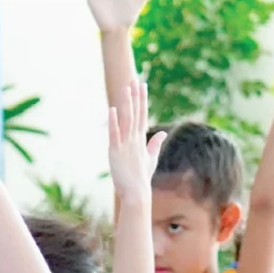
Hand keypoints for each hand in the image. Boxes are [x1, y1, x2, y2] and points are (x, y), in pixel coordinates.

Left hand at [106, 78, 162, 198]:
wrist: (136, 193)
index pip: (143, 115)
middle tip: (135, 79)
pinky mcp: (116, 152)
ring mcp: (125, 145)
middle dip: (136, 96)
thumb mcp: (150, 159)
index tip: (142, 86)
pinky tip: (111, 109)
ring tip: (126, 88)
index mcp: (141, 140)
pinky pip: (114, 133)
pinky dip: (113, 121)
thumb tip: (162, 133)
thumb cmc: (141, 178)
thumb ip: (155, 145)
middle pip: (136, 113)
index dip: (142, 100)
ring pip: (127, 120)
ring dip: (126, 104)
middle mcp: (134, 139)